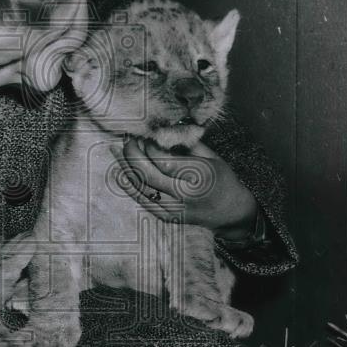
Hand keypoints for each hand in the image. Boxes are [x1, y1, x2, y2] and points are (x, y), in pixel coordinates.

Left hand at [112, 136, 258, 235]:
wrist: (230, 213)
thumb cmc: (221, 179)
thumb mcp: (212, 156)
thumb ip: (187, 143)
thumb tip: (162, 130)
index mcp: (199, 175)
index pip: (163, 160)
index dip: (149, 147)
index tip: (144, 136)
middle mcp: (185, 194)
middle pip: (148, 174)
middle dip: (132, 154)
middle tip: (127, 141)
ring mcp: (175, 209)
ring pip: (141, 188)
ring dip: (126, 168)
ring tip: (117, 151)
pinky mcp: (167, 217)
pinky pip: (143, 200)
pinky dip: (129, 186)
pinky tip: (120, 173)